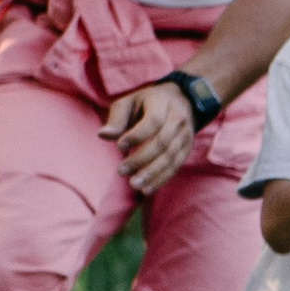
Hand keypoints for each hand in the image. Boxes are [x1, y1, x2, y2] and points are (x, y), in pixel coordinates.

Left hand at [101, 76, 200, 191]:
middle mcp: (178, 118)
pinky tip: (147, 189)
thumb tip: (103, 135)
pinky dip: (161, 179)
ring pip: (171, 157)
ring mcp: (185, 135)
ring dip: (152, 173)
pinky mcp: (186, 149)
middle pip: (162, 142)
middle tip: (121, 171)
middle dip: (142, 159)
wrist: (179, 100)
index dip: (137, 135)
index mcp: (162, 102)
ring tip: (134, 184)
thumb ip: (116, 119)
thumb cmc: (146, 103)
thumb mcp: (129, 102)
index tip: (119, 146)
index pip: (153, 121)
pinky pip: (175, 166)